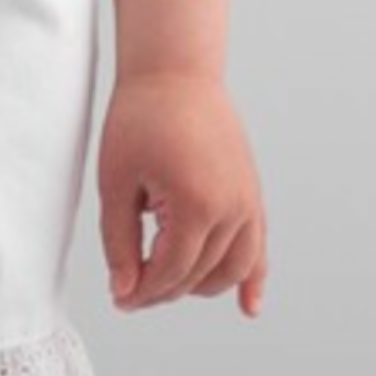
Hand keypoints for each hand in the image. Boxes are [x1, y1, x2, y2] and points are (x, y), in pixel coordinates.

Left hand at [97, 70, 267, 317]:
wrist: (174, 69)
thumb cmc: (141, 115)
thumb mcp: (116, 179)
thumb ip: (119, 241)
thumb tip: (125, 290)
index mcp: (196, 204)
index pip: (171, 272)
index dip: (142, 292)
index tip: (120, 298)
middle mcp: (232, 208)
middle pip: (199, 275)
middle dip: (163, 289)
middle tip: (130, 288)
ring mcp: (248, 201)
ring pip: (232, 270)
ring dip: (199, 285)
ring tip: (166, 284)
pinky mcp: (252, 192)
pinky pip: (259, 248)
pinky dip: (253, 278)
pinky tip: (248, 306)